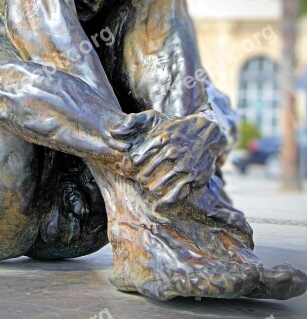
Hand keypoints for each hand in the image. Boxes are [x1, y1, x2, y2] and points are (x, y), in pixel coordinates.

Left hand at [109, 111, 226, 204]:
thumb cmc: (174, 127)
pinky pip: (174, 195)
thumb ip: (132, 123)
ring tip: (150, 186)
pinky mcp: (194, 178)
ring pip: (157, 187)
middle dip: (139, 179)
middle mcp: (172, 152)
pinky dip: (164, 200)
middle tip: (139, 179)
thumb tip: (112, 133)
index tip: (129, 169)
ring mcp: (184, 166)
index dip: (129, 167)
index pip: (136, 159)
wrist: (207, 132)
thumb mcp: (154, 118)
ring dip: (150, 189)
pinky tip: (161, 199)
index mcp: (161, 138)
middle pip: (144, 175)